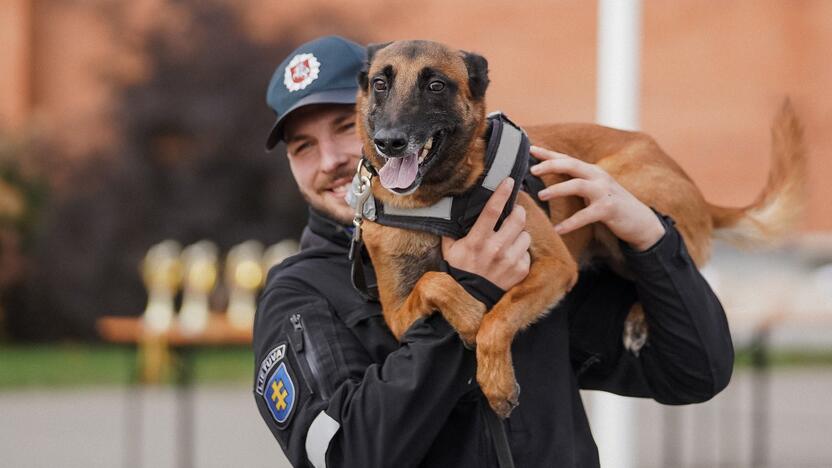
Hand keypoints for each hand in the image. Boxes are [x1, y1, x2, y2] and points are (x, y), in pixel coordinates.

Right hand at [441, 178, 530, 289]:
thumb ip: (455, 229)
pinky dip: (521, 252)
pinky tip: (510, 257)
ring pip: (526, 235)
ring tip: (510, 239)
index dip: (502, 193)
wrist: (469, 299)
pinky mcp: (520, 271)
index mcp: (477, 240)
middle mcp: (495, 249)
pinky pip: (527, 253)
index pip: (492, 210)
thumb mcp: (450, 248)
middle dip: (518, 212)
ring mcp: (510, 261)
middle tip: (514, 213)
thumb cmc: (459, 269)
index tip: (508, 180)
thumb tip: (457, 208)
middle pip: (518, 218)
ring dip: (519, 234)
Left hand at [529, 146, 664, 250]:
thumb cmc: (612, 205)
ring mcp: (604, 192)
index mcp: (592, 172)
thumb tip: (550, 183)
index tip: (531, 149)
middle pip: (571, 165)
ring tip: (541, 194)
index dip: (549, 154)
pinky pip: (586, 215)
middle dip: (550, 165)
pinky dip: (571, 222)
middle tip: (532, 170)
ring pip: (577, 185)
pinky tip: (558, 229)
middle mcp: (598, 177)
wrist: (641, 221)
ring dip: (558, 189)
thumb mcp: (594, 190)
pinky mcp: (609, 209)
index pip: (567, 159)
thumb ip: (578, 183)